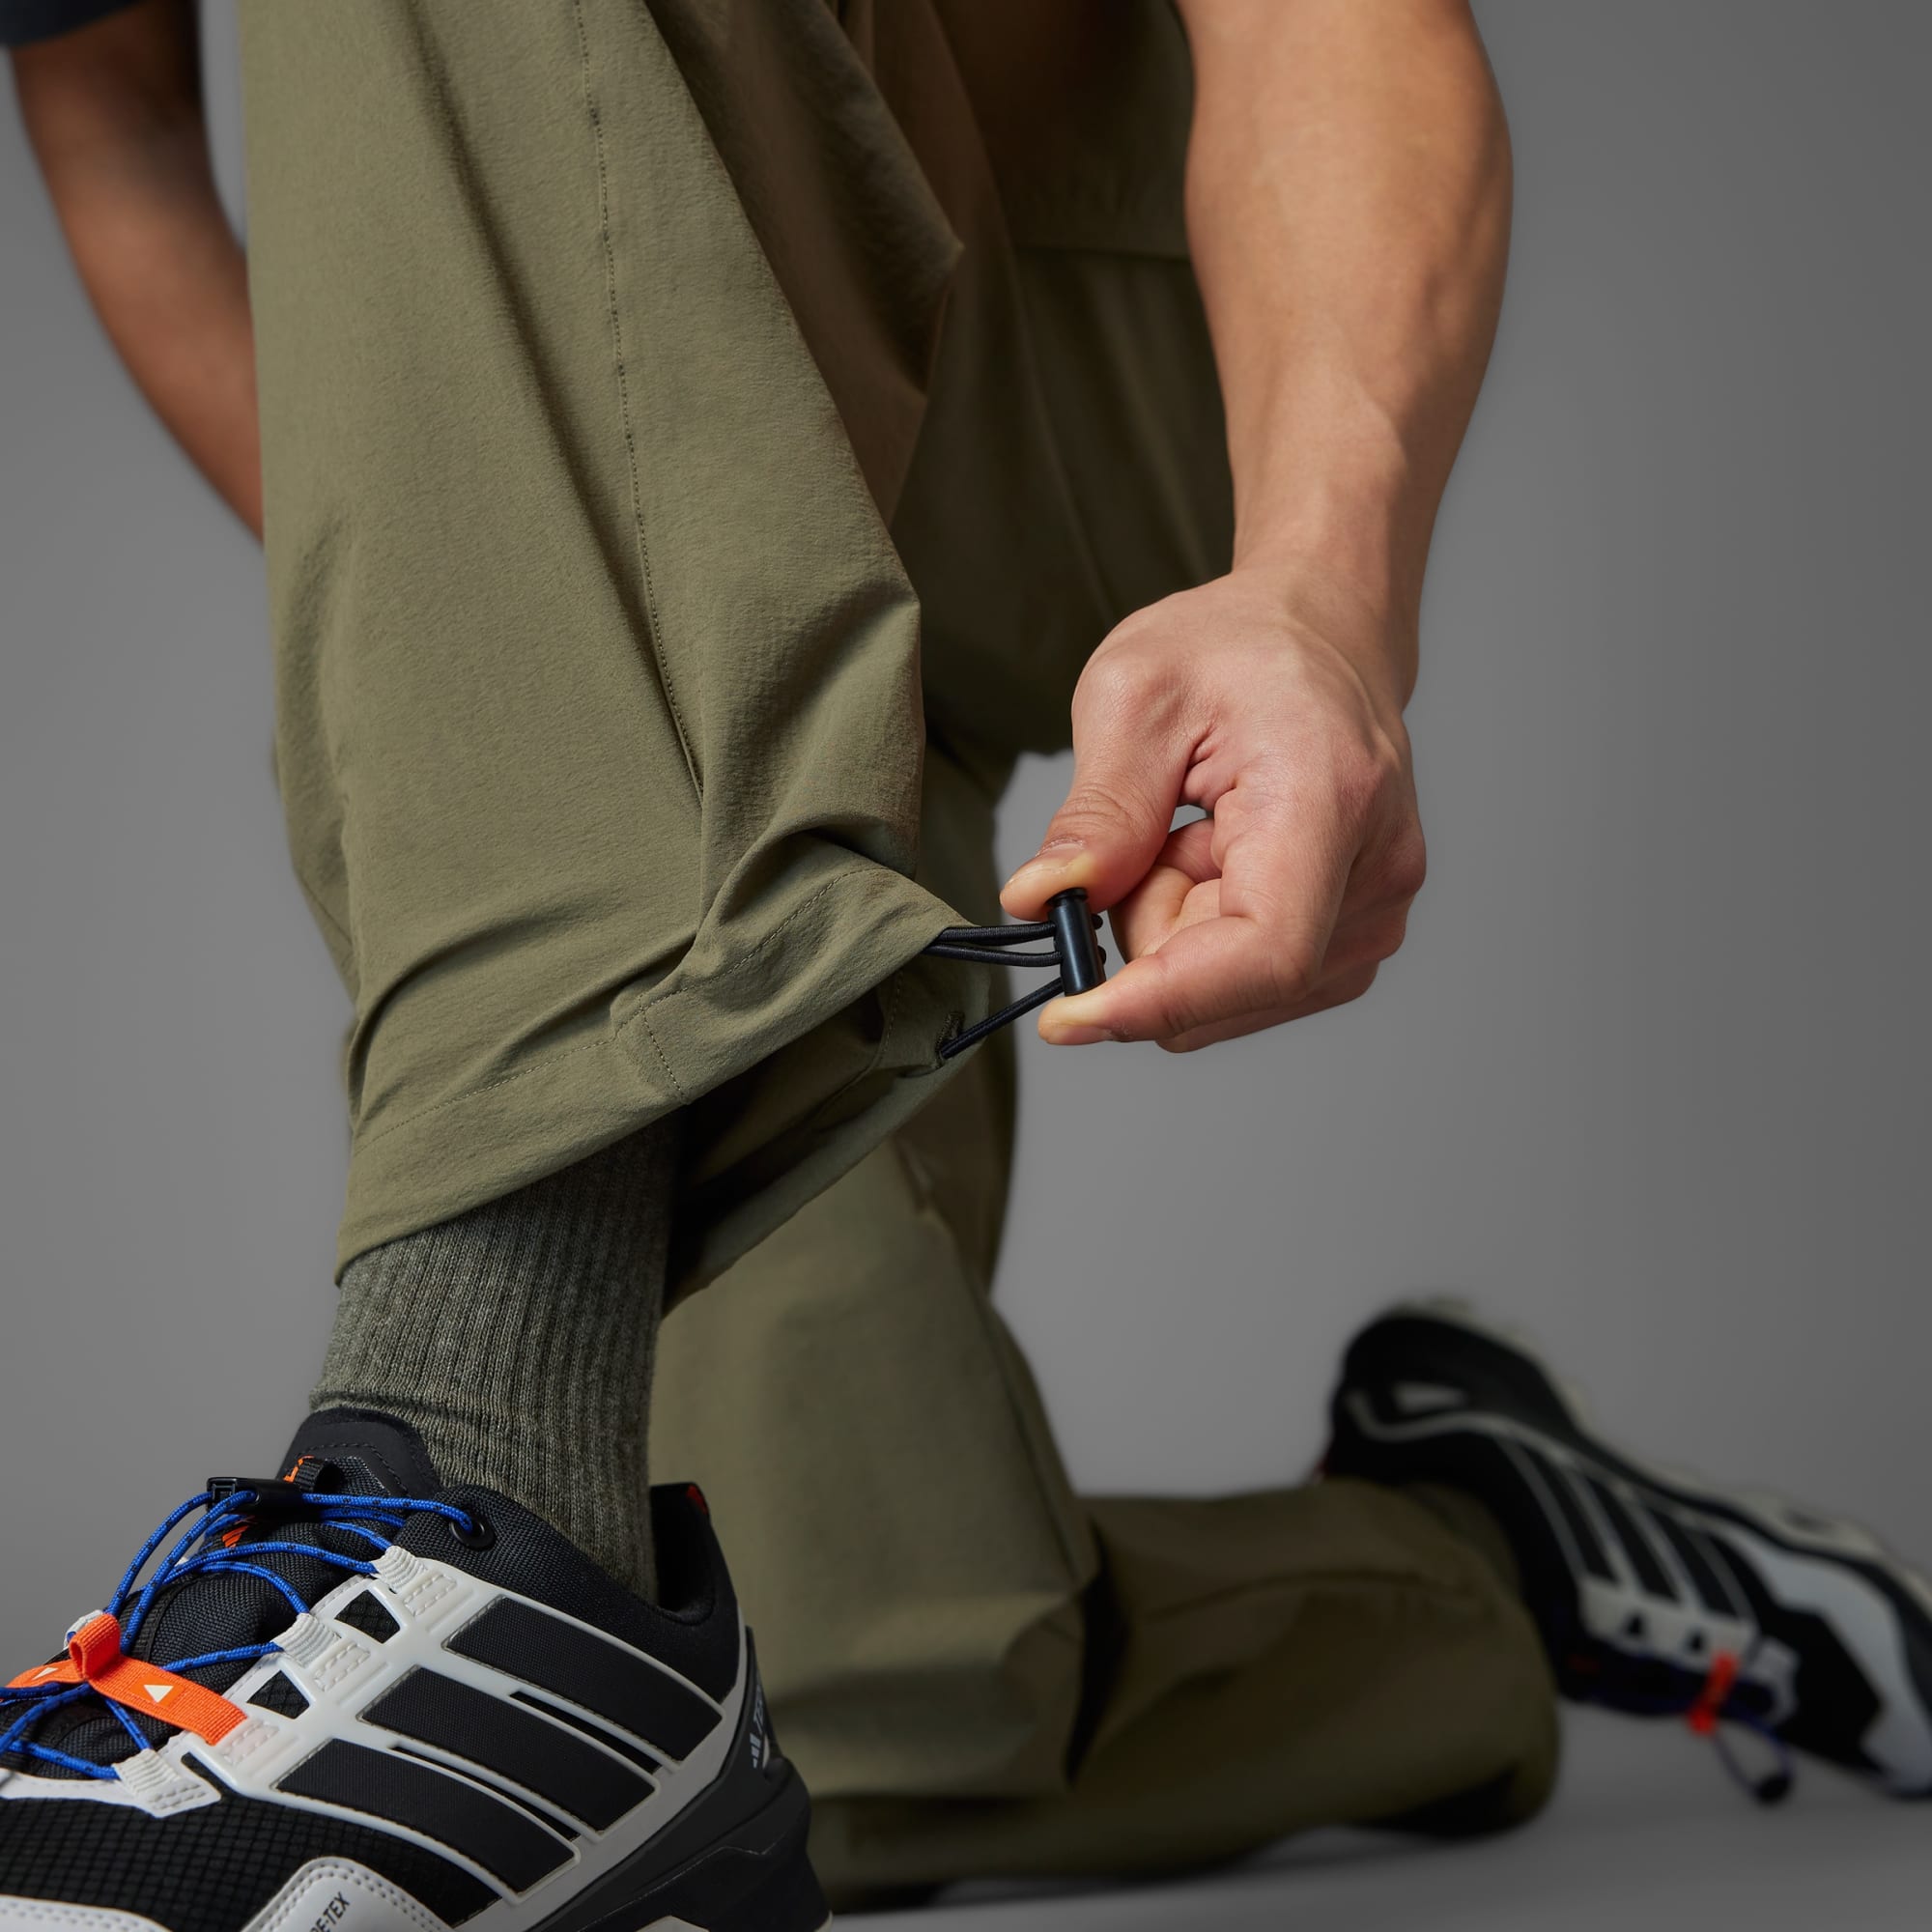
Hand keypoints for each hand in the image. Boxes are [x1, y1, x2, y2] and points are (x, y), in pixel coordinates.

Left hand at [1000, 567, 1426, 1050]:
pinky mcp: (1359, 934)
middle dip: (1150, 933)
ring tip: (1190, 832)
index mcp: (1329, 800)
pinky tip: (1212, 859)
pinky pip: (1246, 985)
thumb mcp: (1134, 694)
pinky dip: (1201, 934)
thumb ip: (1096, 812)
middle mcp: (1377, 872)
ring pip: (1228, 997)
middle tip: (1143, 835)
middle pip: (1228, 984)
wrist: (1321, 628)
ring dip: (1175, 931)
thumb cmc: (1234, 648)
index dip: (1161, 1000)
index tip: (1067, 1014)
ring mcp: (1377, 911)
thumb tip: (1042, 902)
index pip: (1263, 954)